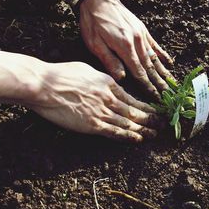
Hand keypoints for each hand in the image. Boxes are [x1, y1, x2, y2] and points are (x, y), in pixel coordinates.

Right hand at [28, 62, 158, 141]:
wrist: (44, 85)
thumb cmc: (61, 75)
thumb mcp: (86, 70)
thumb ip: (101, 78)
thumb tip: (110, 82)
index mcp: (108, 83)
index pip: (131, 98)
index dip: (145, 105)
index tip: (154, 110)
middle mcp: (109, 97)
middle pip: (135, 110)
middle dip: (151, 118)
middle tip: (164, 123)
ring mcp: (102, 111)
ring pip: (129, 122)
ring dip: (144, 128)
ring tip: (156, 133)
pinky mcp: (92, 124)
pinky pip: (115, 132)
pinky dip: (129, 136)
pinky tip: (138, 139)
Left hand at [79, 0, 173, 98]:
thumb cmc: (93, 23)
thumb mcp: (95, 44)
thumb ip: (110, 61)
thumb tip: (122, 78)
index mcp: (125, 47)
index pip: (139, 72)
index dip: (147, 86)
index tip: (156, 97)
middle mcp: (137, 42)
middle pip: (150, 67)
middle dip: (159, 82)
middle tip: (168, 95)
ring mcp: (142, 35)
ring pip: (155, 58)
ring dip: (163, 72)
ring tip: (172, 83)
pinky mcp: (142, 30)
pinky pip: (155, 45)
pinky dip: (163, 55)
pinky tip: (169, 63)